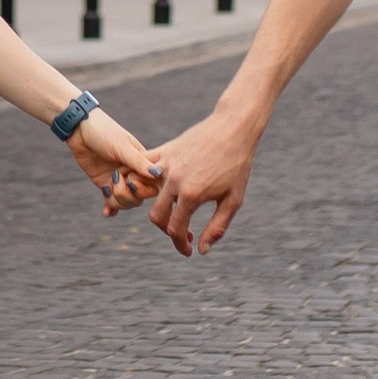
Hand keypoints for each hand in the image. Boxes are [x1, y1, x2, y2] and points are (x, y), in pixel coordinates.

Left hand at [70, 109, 160, 212]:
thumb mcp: (122, 147)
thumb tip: (158, 174)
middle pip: (138, 198)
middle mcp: (133, 173)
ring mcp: (119, 180)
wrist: (79, 129)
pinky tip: (106, 212)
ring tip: (107, 189)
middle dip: (127, 196)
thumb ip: (139, 162)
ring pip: (125, 202)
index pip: (152, 184)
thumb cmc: (104, 132)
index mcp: (142, 162)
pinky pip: (111, 201)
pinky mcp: (105, 183)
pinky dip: (110, 209)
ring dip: (117, 202)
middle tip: (114, 182)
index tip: (130, 181)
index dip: (143, 189)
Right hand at [146, 105, 259, 255]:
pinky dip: (140, 180)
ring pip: (144, 194)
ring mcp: (166, 165)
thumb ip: (217, 227)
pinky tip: (150, 188)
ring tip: (170, 212)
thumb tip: (202, 250)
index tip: (189, 250)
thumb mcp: (233, 200)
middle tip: (182, 232)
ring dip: (155, 207)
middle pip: (157, 216)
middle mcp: (174, 181)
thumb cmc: (237, 165)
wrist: (233, 128)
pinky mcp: (164, 152)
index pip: (175, 230)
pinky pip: (142, 168)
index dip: (181, 244)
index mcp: (191, 195)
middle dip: (167, 230)